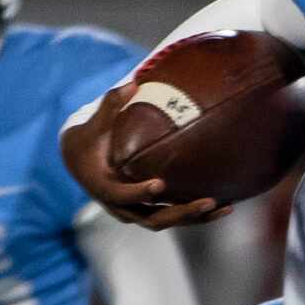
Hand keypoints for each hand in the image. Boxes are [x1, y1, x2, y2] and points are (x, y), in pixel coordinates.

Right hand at [62, 90, 231, 230]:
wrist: (79, 159)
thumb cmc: (87, 137)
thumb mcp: (92, 122)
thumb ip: (110, 104)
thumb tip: (132, 83)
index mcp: (103, 188)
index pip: (122, 195)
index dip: (139, 192)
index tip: (159, 184)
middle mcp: (120, 206)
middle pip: (153, 219)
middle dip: (182, 213)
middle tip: (209, 202)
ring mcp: (135, 212)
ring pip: (167, 221)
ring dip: (195, 218)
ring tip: (225, 207)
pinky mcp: (147, 211)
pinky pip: (172, 217)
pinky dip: (194, 215)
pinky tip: (223, 205)